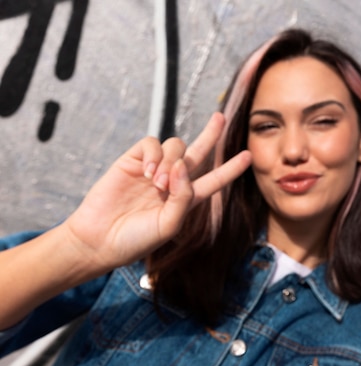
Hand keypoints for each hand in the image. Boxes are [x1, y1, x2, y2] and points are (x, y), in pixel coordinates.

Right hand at [64, 112, 250, 270]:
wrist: (99, 240)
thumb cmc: (135, 240)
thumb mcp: (168, 225)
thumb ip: (183, 197)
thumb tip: (184, 165)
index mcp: (186, 199)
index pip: (214, 180)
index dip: (231, 168)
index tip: (249, 155)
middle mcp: (173, 181)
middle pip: (198, 152)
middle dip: (210, 134)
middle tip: (220, 117)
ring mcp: (152, 170)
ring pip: (175, 146)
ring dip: (171, 161)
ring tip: (158, 184)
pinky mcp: (132, 161)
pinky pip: (151, 144)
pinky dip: (154, 155)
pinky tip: (147, 172)